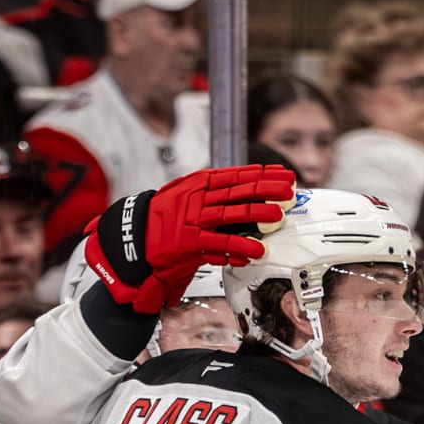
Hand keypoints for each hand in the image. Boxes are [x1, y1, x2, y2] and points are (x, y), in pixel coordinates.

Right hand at [84, 164, 295, 314]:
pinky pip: (218, 243)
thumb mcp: (188, 197)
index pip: (235, 175)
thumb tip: (247, 189)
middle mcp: (196, 198)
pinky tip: (256, 250)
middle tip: (288, 189)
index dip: (261, 174)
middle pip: (237, 190)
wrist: (135, 239)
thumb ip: (216, 195)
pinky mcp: (188, 242)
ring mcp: (192, 219)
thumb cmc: (165, 219)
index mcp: (198, 184)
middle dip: (266, 189)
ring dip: (257, 214)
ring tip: (278, 216)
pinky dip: (239, 246)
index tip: (282, 173)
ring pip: (231, 213)